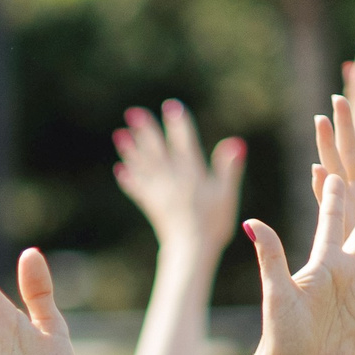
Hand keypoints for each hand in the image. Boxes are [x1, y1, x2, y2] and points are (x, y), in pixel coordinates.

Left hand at [113, 100, 243, 258]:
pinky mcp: (151, 206)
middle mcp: (171, 180)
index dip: (178, 123)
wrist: (191, 249)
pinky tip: (120, 170)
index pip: (184, 142)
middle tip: (132, 112)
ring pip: (142, 166)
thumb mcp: (226, 194)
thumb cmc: (214, 223)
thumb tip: (235, 142)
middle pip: (156, 150)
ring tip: (119, 135)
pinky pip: (137, 189)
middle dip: (145, 130)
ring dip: (130, 150)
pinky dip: (129, 178)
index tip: (170, 105)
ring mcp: (158, 193)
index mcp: (191, 174)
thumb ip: (228, 168)